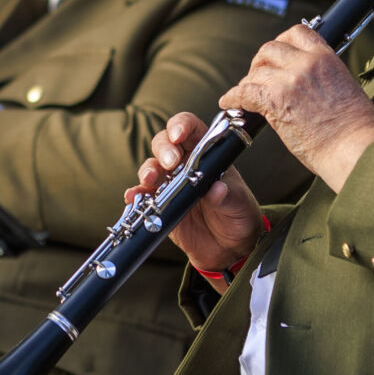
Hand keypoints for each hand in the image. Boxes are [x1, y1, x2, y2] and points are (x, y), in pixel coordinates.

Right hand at [130, 112, 263, 288]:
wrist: (229, 249)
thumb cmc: (239, 216)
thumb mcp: (240, 204)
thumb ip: (228, 196)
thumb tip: (216, 190)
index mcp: (207, 155)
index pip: (192, 129)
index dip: (182, 125)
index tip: (178, 135)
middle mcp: (186, 165)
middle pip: (165, 144)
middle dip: (163, 149)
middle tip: (170, 164)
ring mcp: (170, 184)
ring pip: (151, 167)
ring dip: (147, 170)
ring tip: (150, 180)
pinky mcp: (160, 205)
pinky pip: (143, 196)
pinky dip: (135, 195)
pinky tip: (133, 198)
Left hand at [219, 24, 373, 192]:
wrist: (355, 148)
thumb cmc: (355, 129)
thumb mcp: (345, 87)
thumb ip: (323, 76)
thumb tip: (306, 83)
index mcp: (326, 57)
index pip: (297, 33)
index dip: (281, 42)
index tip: (275, 54)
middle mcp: (306, 63)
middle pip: (270, 49)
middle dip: (260, 62)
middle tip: (258, 76)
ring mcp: (289, 80)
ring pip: (256, 71)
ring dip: (248, 83)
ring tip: (246, 94)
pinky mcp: (275, 100)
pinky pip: (244, 92)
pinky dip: (233, 97)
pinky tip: (229, 103)